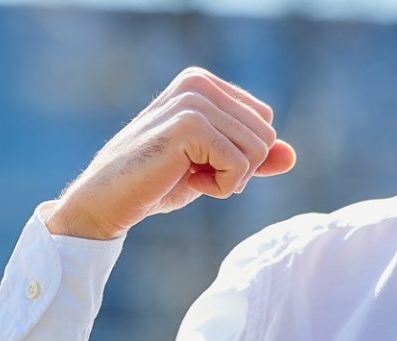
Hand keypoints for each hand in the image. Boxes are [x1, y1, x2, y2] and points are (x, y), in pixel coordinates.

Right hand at [46, 67, 296, 240]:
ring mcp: (193, 101)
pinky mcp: (190, 125)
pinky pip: (241, 165)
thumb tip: (292, 157)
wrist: (104, 202)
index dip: (240, 156)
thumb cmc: (152, 185)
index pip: (263, 120)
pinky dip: (221, 187)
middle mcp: (198, 83)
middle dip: (240, 169)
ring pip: (258, 150)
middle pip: (266, 134)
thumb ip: (250, 158)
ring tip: (189, 179)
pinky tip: (185, 183)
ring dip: (230, 179)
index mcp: (202, 83)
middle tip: (196, 177)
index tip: (199, 165)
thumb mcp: (210, 168)